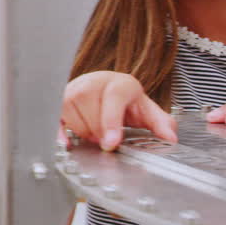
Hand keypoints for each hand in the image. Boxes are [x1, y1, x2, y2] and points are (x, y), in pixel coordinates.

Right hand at [62, 71, 177, 150]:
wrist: (105, 87)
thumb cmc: (126, 101)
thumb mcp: (145, 109)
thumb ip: (160, 123)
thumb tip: (170, 138)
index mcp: (119, 83)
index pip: (113, 99)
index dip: (111, 123)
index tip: (111, 143)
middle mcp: (94, 81)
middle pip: (91, 112)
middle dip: (99, 133)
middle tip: (107, 140)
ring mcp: (75, 89)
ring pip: (73, 116)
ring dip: (84, 133)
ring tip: (94, 133)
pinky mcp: (61, 99)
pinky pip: (55, 115)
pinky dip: (60, 131)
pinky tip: (66, 142)